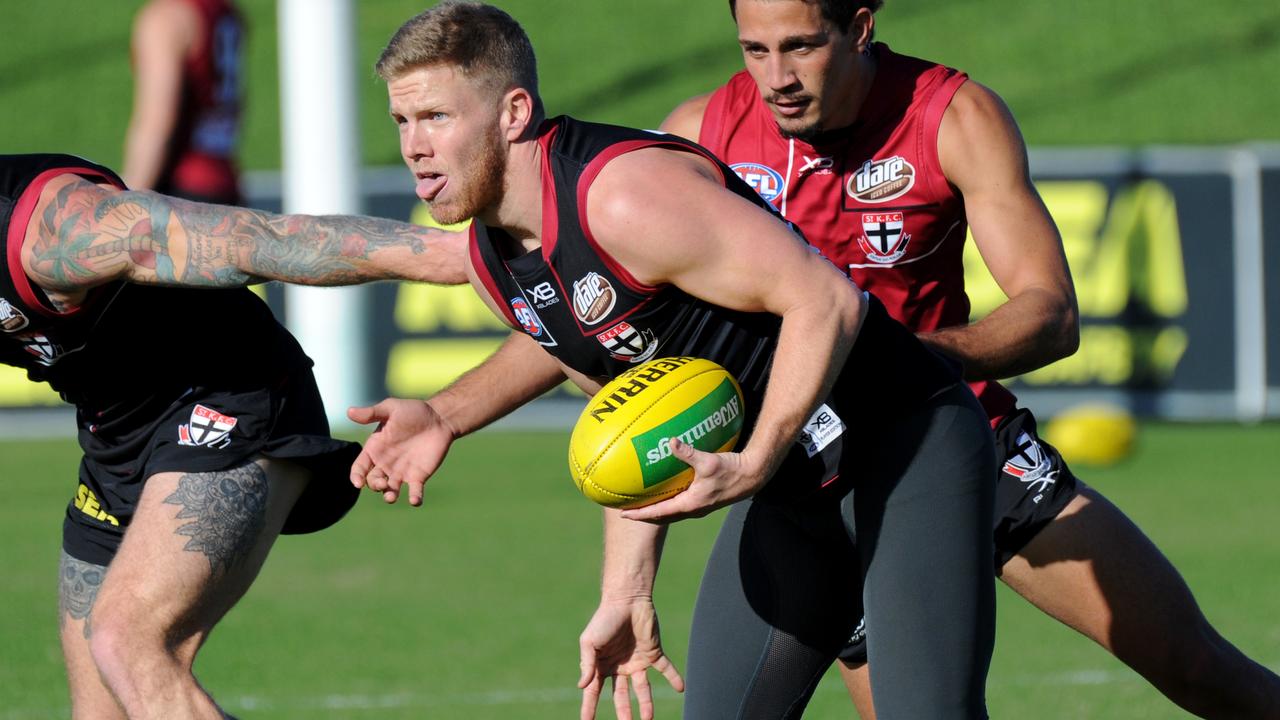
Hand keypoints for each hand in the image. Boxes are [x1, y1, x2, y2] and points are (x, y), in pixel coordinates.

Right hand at [347, 398, 456, 505]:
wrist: (438, 418)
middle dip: (375, 485)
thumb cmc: (413, 411)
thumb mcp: (390, 409)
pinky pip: (414, 491)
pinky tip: (415, 501)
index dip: (356, 476)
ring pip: (390, 490)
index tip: (358, 483)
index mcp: (374, 449)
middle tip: (382, 483)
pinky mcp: (418, 477)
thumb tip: (349, 411)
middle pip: (373, 481)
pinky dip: (414, 498)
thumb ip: (371, 413)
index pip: (360, 467)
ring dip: (389, 495)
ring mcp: (401, 472)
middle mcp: (385, 464)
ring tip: (391, 496)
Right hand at [578, 597, 682, 719]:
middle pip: (621, 695)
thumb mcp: (589, 642)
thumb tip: (582, 686)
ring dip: (646, 704)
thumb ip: (587, 664)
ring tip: (648, 719)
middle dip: (623, 712)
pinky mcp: (654, 652)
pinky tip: (680, 688)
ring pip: (643, 688)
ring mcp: (637, 660)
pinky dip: (674, 678)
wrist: (626, 599)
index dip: (589, 707)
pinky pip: (665, 669)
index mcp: (601, 665)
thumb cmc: (604, 618)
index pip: (594, 691)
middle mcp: (620, 666)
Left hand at [619, 438, 765, 522]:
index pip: (659, 513)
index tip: (623, 515)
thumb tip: (670, 441)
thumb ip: (688, 452)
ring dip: (656, 511)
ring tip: (642, 504)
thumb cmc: (731, 471)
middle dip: (644, 515)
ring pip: (671, 513)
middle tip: (627, 512)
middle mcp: (693, 509)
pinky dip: (668, 502)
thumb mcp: (708, 462)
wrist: (752, 476)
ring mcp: (699, 506)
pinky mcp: (705, 500)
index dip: (640, 514)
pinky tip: (666, 490)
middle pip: (662, 517)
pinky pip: (680, 504)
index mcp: (690, 504)